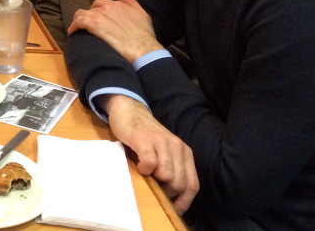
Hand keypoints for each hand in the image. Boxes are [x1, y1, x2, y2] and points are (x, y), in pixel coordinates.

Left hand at [68, 0, 161, 62]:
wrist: (142, 48)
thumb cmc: (144, 34)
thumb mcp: (142, 14)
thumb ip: (130, 2)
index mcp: (118, 4)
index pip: (101, 3)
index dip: (98, 11)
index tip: (98, 19)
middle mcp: (107, 6)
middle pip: (92, 8)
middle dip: (89, 15)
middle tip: (88, 25)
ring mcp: (99, 15)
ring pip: (82, 13)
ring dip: (78, 20)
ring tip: (76, 28)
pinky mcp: (93, 24)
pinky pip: (78, 21)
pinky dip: (73, 26)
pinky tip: (72, 32)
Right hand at [105, 96, 198, 212]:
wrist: (129, 111)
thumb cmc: (145, 136)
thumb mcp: (165, 152)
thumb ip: (172, 169)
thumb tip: (172, 198)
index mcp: (185, 153)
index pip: (193, 185)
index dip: (184, 202)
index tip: (172, 209)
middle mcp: (177, 147)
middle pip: (180, 183)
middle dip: (166, 193)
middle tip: (153, 189)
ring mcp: (162, 143)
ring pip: (167, 175)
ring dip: (155, 181)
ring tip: (145, 175)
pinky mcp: (145, 140)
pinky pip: (150, 163)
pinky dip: (144, 169)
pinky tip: (138, 166)